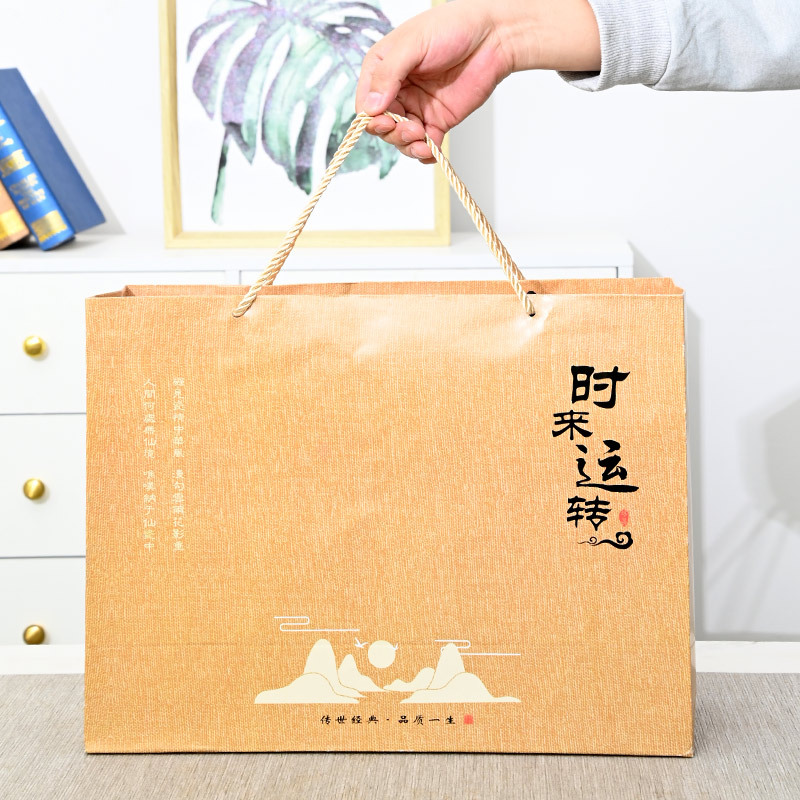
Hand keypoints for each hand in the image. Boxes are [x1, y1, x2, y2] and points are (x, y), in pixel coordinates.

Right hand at [355, 0, 600, 162]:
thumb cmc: (452, 27)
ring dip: (408, 146)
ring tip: (422, 140)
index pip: (365, 103)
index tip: (384, 121)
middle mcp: (396, 91)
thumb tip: (370, 106)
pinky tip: (430, 151)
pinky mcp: (437, 121)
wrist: (492, 36)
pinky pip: (424, 145)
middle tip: (411, 129)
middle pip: (382, 126)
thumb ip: (389, 74)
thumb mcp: (413, 45)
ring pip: (401, 140)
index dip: (371, 118)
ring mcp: (416, 108)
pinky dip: (425, 153)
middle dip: (393, 133)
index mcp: (382, 70)